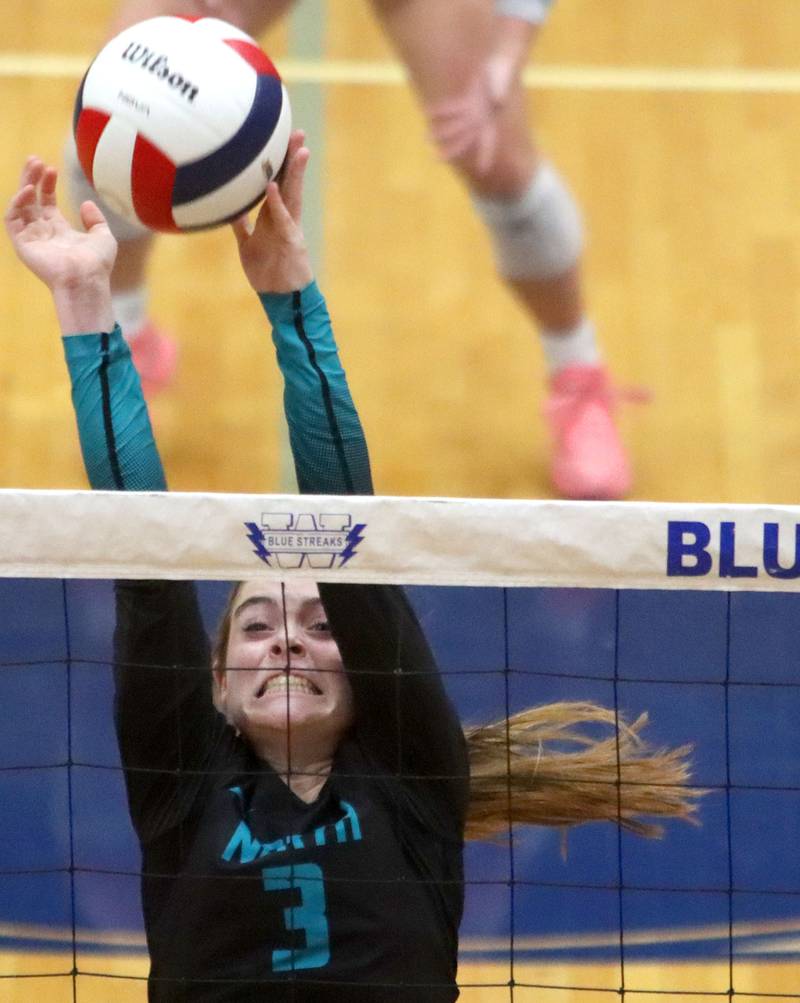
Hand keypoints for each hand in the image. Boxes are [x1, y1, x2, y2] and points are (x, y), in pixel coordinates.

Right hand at [5, 157, 116, 333]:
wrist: (87, 279)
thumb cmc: (96, 264)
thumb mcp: (103, 237)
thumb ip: (96, 220)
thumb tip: (86, 204)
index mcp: (59, 230)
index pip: (47, 202)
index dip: (47, 184)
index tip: (52, 168)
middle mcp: (43, 232)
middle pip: (31, 199)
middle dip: (32, 178)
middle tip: (35, 159)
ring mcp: (31, 237)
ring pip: (20, 204)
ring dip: (24, 184)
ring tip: (33, 166)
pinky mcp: (22, 243)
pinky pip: (13, 218)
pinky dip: (17, 202)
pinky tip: (29, 190)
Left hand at [231, 130, 312, 293]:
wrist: (281, 299)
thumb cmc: (267, 273)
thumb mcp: (248, 245)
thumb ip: (241, 226)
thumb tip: (229, 210)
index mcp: (276, 217)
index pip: (279, 184)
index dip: (279, 163)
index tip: (278, 140)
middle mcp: (285, 218)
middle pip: (290, 182)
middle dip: (293, 158)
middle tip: (297, 131)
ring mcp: (290, 228)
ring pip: (293, 195)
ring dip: (295, 172)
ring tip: (298, 149)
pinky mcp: (290, 242)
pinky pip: (282, 219)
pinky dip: (277, 203)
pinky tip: (272, 186)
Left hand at [427, 16, 537, 174]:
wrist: (503, 58)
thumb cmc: (505, 67)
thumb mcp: (504, 78)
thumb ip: (500, 90)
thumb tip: (497, 102)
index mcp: (493, 117)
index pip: (490, 140)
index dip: (486, 154)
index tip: (482, 170)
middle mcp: (483, 118)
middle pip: (467, 139)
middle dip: (452, 150)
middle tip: (436, 159)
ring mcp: (476, 110)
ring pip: (456, 126)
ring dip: (442, 132)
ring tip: (427, 138)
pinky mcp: (469, 100)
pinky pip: (453, 108)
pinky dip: (442, 111)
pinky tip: (427, 113)